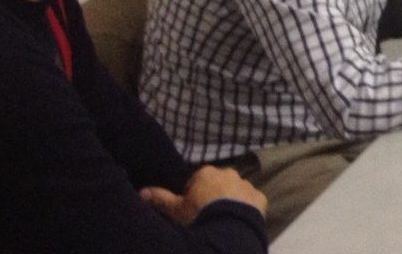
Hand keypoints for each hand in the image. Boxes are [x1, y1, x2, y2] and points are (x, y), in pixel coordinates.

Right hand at [140, 166, 266, 225]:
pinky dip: (246, 209)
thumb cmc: (199, 215)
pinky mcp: (259, 198)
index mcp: (206, 173)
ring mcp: (246, 185)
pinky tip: (238, 222)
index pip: (196, 181)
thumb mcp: (175, 209)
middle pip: (217, 184)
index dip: (192, 196)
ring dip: (230, 202)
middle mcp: (229, 173)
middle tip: (207, 216)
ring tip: (223, 221)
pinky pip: (251, 202)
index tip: (191, 210)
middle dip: (213, 196)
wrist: (229, 229)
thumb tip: (142, 192)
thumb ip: (159, 198)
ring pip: (235, 192)